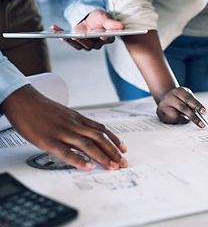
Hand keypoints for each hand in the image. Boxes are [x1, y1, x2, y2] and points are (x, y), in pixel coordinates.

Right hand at [1, 85, 127, 169]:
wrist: (23, 100)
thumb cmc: (43, 109)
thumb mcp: (65, 114)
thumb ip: (77, 124)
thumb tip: (87, 137)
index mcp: (79, 118)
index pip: (102, 130)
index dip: (115, 140)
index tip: (124, 150)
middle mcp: (74, 125)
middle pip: (99, 139)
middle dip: (114, 152)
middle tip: (123, 163)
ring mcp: (62, 132)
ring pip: (87, 145)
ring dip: (102, 157)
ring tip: (113, 167)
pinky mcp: (48, 141)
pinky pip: (66, 152)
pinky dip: (79, 160)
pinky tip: (89, 167)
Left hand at [50, 9, 124, 49]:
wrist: (89, 18)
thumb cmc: (98, 18)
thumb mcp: (104, 17)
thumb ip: (111, 23)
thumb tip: (122, 27)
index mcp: (107, 38)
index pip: (107, 39)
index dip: (105, 37)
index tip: (102, 34)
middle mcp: (98, 43)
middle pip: (91, 44)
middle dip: (83, 40)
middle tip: (76, 36)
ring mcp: (88, 44)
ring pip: (80, 45)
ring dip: (70, 41)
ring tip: (62, 35)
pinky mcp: (79, 43)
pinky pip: (71, 42)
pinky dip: (64, 37)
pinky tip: (56, 31)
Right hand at [156, 87, 206, 127]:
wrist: (165, 98)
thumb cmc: (179, 99)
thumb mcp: (186, 97)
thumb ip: (192, 104)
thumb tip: (200, 115)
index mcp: (178, 91)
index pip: (188, 98)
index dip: (197, 105)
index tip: (204, 112)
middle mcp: (170, 97)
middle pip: (183, 108)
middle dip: (193, 117)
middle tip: (202, 124)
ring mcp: (163, 105)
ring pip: (176, 116)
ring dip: (184, 120)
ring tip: (187, 120)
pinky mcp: (160, 114)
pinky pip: (172, 121)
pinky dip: (178, 121)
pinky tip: (179, 119)